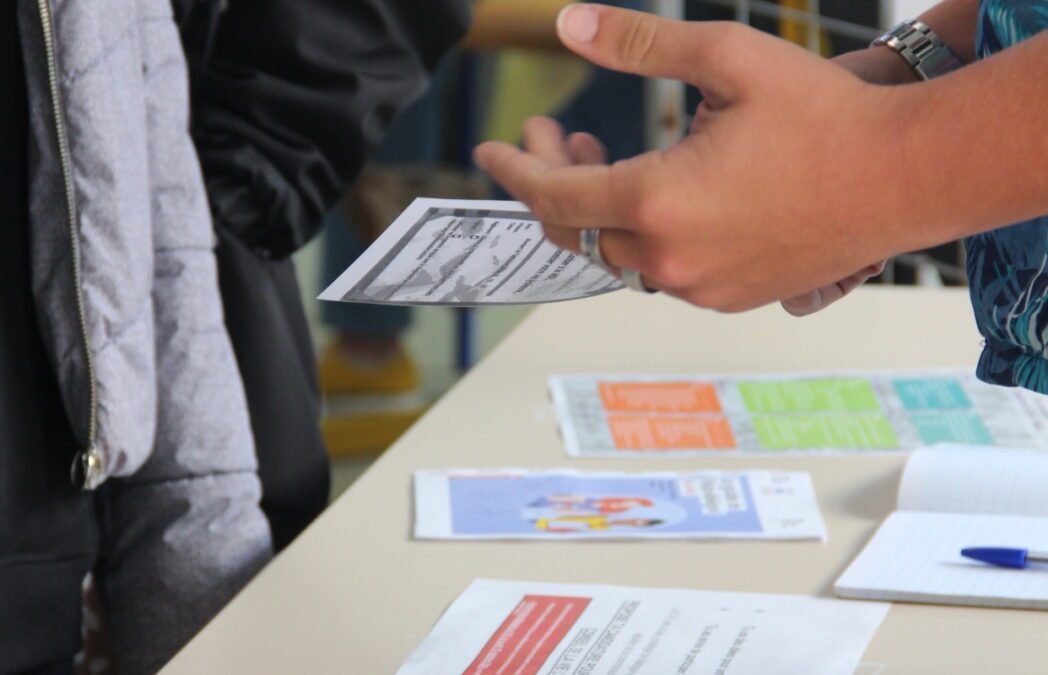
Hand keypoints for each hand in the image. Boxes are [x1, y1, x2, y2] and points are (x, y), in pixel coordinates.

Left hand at [473, 4, 914, 311]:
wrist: (906, 177)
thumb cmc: (826, 116)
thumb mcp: (727, 60)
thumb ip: (640, 46)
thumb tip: (570, 25)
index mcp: (658, 201)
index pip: (553, 193)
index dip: (515, 169)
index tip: (488, 151)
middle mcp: (670, 257)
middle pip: (575, 229)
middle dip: (552, 181)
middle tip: (558, 137)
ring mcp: (699, 286)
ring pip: (614, 253)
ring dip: (597, 209)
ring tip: (606, 156)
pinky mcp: (728, 298)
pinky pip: (658, 271)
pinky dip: (639, 234)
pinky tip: (657, 194)